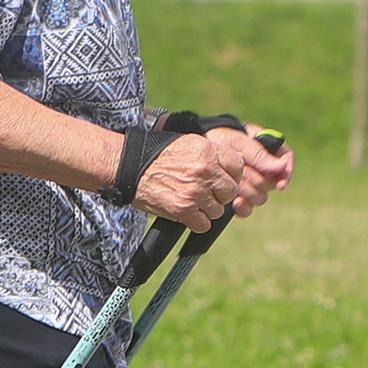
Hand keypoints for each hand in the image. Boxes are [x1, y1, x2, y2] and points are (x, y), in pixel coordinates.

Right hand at [133, 125, 290, 227]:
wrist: (128, 166)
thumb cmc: (157, 154)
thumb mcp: (189, 143)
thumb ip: (213, 154)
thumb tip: (239, 166)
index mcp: (208, 150)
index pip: (238, 167)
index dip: (229, 175)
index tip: (218, 177)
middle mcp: (205, 170)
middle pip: (230, 191)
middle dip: (219, 194)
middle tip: (203, 191)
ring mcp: (195, 192)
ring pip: (218, 210)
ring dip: (207, 209)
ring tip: (190, 199)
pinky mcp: (183, 210)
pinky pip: (204, 224)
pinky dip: (196, 222)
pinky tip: (185, 212)